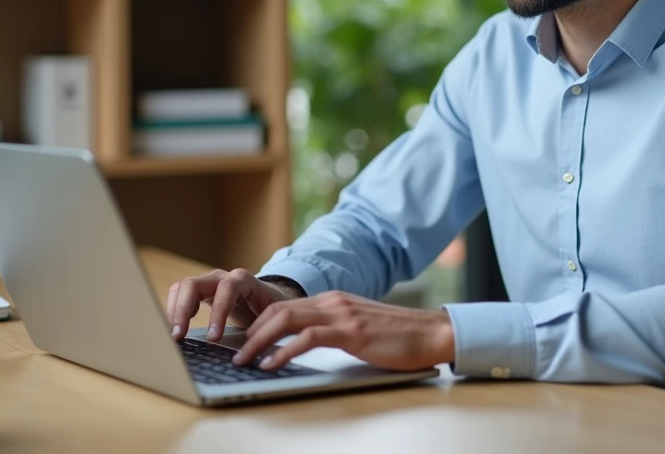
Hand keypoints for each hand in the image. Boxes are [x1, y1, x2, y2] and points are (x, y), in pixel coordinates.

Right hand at [165, 268, 302, 342]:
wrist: (266, 299)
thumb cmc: (268, 310)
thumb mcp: (269, 319)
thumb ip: (259, 330)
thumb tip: (249, 353)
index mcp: (243, 281)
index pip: (227, 289)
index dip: (218, 312)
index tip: (213, 338)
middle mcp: (221, 277)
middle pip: (194, 284)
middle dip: (183, 311)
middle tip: (179, 337)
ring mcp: (207, 282)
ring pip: (182, 288)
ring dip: (174, 312)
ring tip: (174, 337)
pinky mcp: (198, 292)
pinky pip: (178, 295)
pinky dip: (173, 311)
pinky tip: (176, 329)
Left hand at [232, 291, 454, 371]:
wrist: (431, 333)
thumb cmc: (398, 337)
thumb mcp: (359, 328)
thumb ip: (334, 330)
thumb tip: (304, 346)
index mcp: (332, 301)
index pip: (284, 307)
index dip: (258, 324)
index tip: (241, 343)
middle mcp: (333, 302)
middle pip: (278, 310)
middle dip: (250, 332)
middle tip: (233, 353)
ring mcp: (341, 314)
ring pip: (286, 320)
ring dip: (259, 342)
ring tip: (243, 360)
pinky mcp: (351, 331)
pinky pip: (308, 338)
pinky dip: (284, 351)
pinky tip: (271, 364)